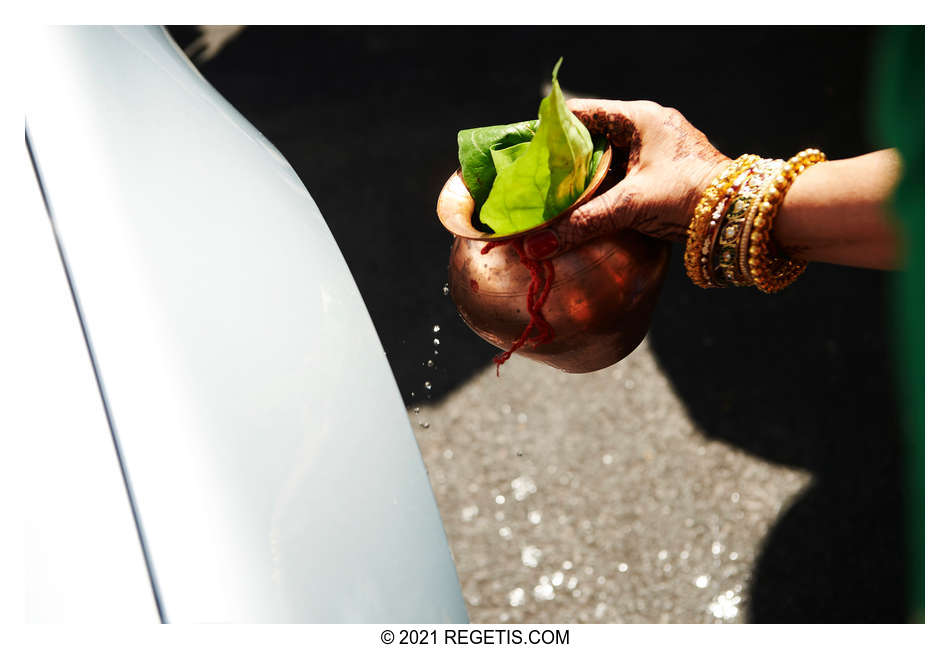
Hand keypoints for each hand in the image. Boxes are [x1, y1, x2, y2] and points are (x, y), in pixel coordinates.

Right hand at [523, 99, 730, 259]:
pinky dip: (603, 186)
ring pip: (608, 157)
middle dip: (565, 157)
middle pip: (593, 136)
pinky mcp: (664, 172)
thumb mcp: (630, 204)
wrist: (741, 214)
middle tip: (535, 176)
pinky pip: (623, 173)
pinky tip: (585, 205)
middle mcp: (649, 127)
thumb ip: (583, 222)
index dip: (552, 129)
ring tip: (553, 193)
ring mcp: (658, 149)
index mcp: (639, 117)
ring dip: (584, 175)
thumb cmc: (690, 195)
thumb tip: (537, 245)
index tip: (526, 147)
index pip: (582, 113)